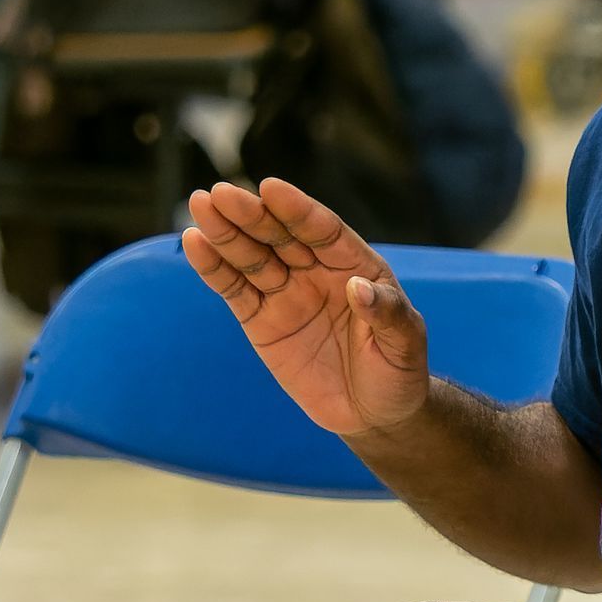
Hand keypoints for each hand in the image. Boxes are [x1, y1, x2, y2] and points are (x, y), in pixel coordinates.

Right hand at [182, 178, 428, 439]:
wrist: (373, 413)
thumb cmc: (398, 373)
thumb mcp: (405, 344)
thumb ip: (387, 313)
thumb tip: (358, 287)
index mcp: (356, 266)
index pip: (324, 230)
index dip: (298, 210)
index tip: (271, 188)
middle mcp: (318, 272)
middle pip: (281, 236)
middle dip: (252, 215)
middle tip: (222, 193)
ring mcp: (288, 294)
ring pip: (252, 257)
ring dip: (225, 232)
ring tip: (200, 205)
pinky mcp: (262, 321)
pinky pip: (235, 290)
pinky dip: (214, 268)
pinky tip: (196, 243)